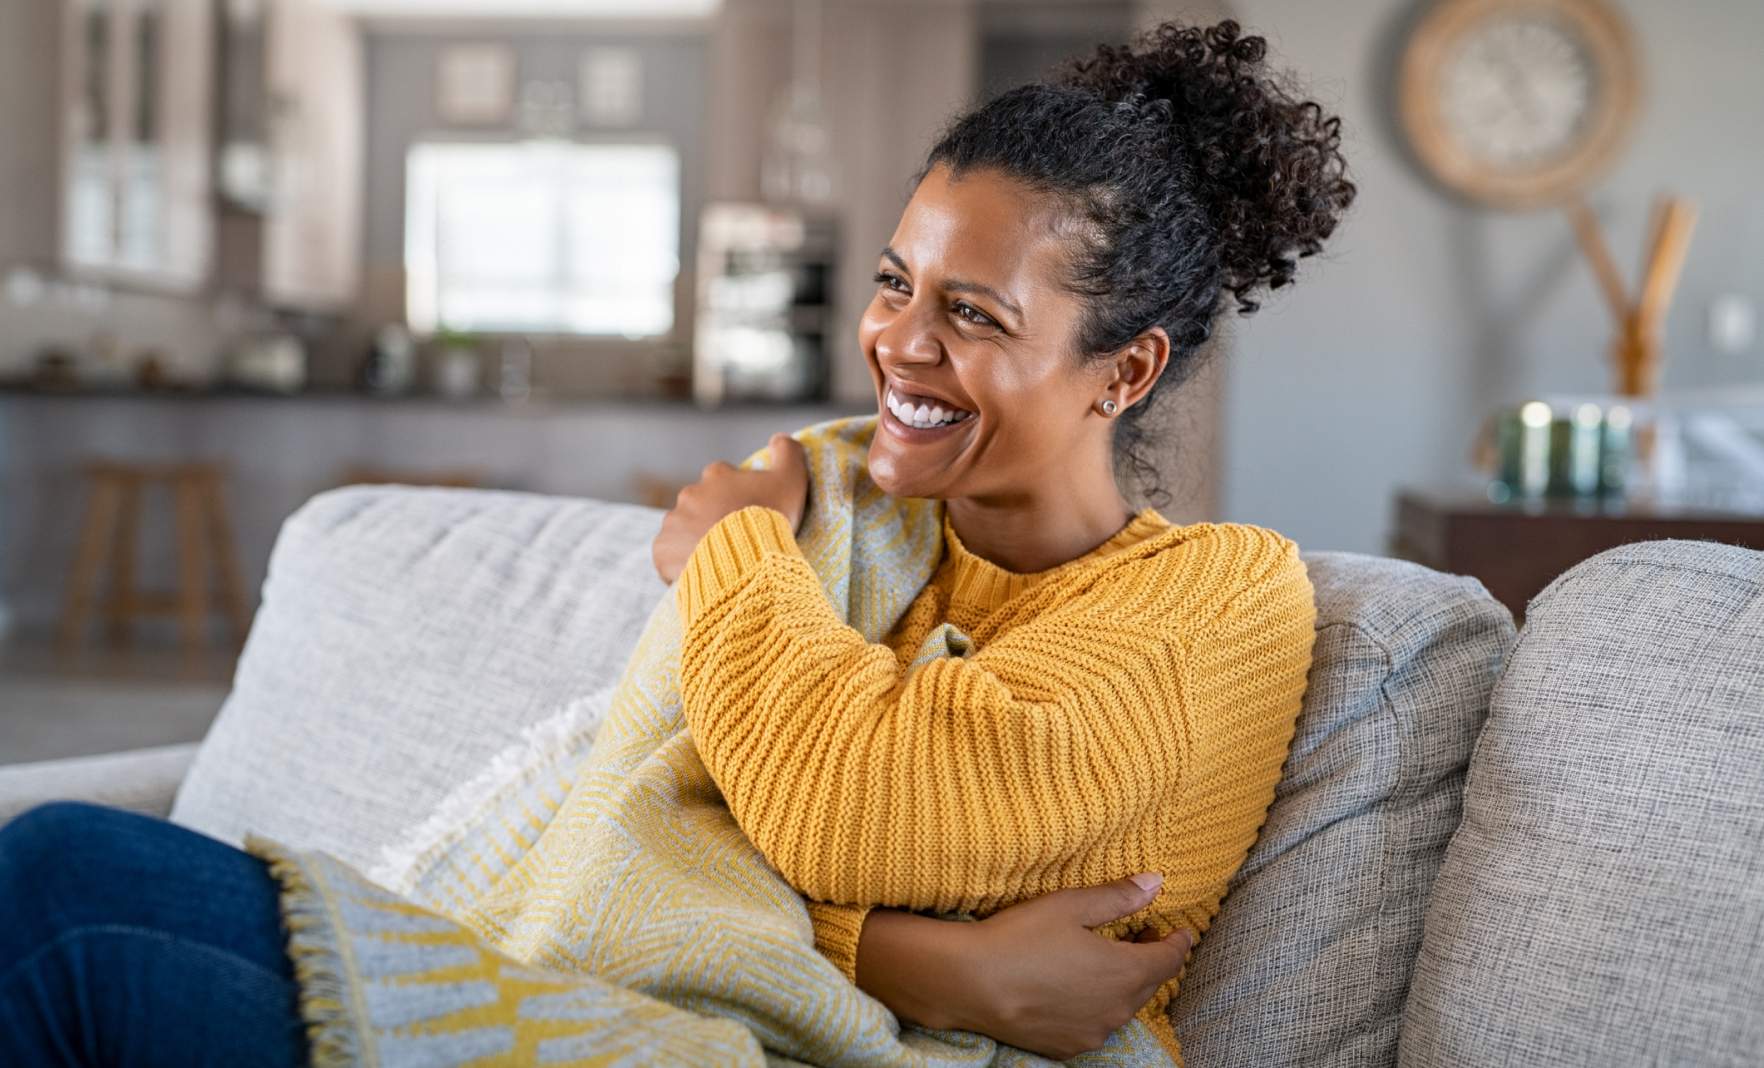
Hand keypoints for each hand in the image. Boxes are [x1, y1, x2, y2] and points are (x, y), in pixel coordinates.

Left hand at [652, 433, 809, 583]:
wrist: (745, 561)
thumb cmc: (769, 519)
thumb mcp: (790, 481)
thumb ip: (788, 453)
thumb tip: (779, 438)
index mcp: (717, 475)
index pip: (722, 478)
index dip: (735, 495)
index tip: (747, 513)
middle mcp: (690, 493)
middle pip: (701, 504)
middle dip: (713, 517)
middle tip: (734, 539)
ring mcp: (674, 521)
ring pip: (683, 529)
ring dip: (695, 540)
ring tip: (717, 559)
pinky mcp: (662, 548)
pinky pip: (668, 554)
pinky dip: (678, 562)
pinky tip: (697, 571)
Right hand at [854, 875, 1194, 1060]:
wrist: (969, 983)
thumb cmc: (1020, 937)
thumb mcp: (1071, 905)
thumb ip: (1118, 897)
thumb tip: (1156, 883)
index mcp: (1125, 972)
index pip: (1170, 959)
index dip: (1178, 941)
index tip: (1177, 929)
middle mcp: (1117, 1010)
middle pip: (1150, 984)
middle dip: (1150, 959)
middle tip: (1138, 934)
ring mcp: (1093, 1032)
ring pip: (1123, 1007)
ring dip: (1124, 983)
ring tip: (1105, 960)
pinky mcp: (1068, 1047)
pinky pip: (1096, 1024)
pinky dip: (1097, 1005)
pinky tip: (1075, 988)